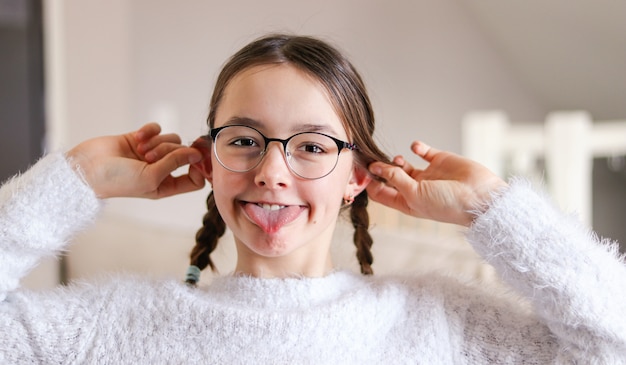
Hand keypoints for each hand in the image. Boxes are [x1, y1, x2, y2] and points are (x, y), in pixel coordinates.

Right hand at [66, 123, 205, 198]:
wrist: (87, 167)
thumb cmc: (117, 180)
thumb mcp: (151, 177)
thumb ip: (175, 163)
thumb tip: (197, 153)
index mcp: (166, 186)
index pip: (195, 179)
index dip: (198, 168)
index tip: (193, 159)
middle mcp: (161, 170)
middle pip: (183, 154)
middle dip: (169, 151)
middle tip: (149, 156)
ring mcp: (151, 154)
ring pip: (172, 139)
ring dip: (158, 142)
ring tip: (140, 149)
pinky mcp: (141, 139)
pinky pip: (158, 129)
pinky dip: (150, 130)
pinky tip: (138, 136)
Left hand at [366, 141, 506, 225]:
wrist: (480, 197)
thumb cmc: (448, 204)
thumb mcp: (415, 194)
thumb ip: (395, 179)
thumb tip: (376, 168)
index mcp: (407, 203)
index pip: (380, 193)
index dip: (369, 183)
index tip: (359, 171)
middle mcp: (415, 189)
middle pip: (389, 177)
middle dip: (379, 169)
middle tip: (370, 158)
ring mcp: (427, 174)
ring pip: (403, 164)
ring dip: (396, 160)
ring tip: (399, 160)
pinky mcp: (440, 161)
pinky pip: (423, 151)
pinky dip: (416, 147)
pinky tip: (416, 148)